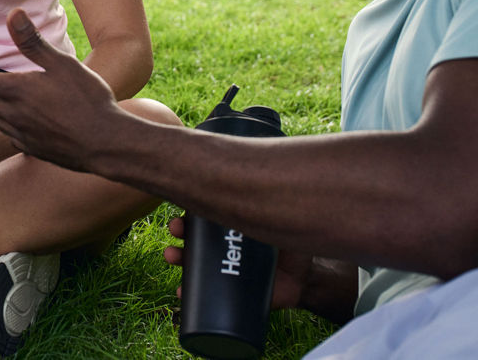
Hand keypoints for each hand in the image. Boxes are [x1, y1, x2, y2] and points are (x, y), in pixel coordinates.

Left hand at [0, 8, 129, 171]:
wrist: (105, 143)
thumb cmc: (87, 99)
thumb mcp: (62, 63)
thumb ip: (33, 41)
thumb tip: (13, 13)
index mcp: (18, 90)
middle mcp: (13, 114)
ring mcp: (21, 134)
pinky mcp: (30, 148)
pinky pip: (8, 135)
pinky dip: (5, 125)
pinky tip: (16, 121)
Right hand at [165, 215, 310, 310]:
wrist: (305, 281)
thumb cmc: (293, 247)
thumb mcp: (283, 224)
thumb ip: (275, 209)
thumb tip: (263, 183)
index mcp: (235, 228)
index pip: (207, 217)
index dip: (193, 211)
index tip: (184, 208)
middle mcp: (226, 246)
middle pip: (194, 236)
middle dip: (180, 232)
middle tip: (176, 230)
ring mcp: (225, 269)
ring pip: (192, 262)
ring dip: (177, 257)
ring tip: (172, 256)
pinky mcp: (229, 293)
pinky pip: (204, 294)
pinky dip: (189, 293)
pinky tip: (182, 291)